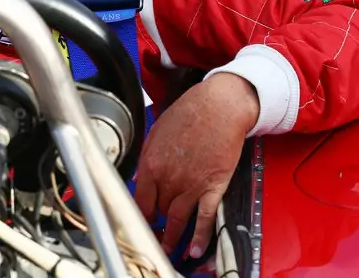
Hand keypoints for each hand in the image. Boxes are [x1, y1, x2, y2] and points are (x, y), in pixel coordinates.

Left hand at [134, 73, 258, 258]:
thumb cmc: (189, 113)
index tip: (139, 220)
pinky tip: (195, 250)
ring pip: (177, 219)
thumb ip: (147, 158)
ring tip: (169, 250)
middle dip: (156, 221)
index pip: (139, 200)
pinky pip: (204, 218)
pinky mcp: (213, 187)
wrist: (219, 107)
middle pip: (157, 211)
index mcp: (151, 164)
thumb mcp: (156, 132)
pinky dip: (200, 237)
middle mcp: (169, 178)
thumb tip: (141, 177)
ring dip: (172, 238)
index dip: (139, 213)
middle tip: (154, 233)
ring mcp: (192, 185)